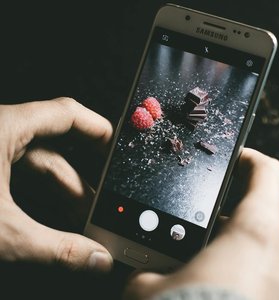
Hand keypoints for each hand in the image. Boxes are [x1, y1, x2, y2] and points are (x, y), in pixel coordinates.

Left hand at [0, 97, 113, 271]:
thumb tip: (95, 259)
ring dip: (60, 191)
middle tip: (98, 205)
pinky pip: (18, 175)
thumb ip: (55, 248)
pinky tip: (48, 218)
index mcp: (4, 129)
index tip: (116, 144)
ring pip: (36, 164)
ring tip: (79, 218)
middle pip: (56, 149)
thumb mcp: (0, 232)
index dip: (97, 127)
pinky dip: (37, 195)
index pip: (67, 114)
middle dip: (81, 180)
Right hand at [124, 148, 278, 299]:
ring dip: (229, 255)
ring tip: (198, 263)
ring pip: (259, 257)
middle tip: (199, 228)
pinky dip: (236, 280)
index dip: (250, 159)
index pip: (268, 175)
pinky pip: (260, 284)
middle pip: (259, 219)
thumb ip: (151, 266)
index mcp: (253, 238)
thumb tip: (145, 266)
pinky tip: (208, 288)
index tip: (236, 158)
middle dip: (226, 221)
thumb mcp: (150, 285)